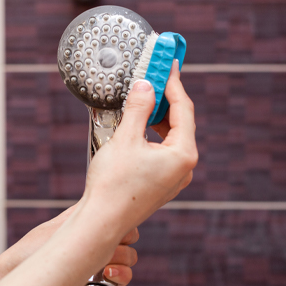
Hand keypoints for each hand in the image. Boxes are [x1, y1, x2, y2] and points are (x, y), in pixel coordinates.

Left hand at [0, 204, 138, 285]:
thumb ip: (80, 213)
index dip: (122, 220)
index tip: (115, 227)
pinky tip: (107, 276)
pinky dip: (121, 276)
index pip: (119, 215)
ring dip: (123, 260)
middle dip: (124, 242)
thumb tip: (102, 192)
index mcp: (87, 222)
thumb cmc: (29, 252)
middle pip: (129, 236)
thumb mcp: (58, 226)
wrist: (15, 279)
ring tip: (104, 266)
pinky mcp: (98, 282)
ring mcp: (98, 260)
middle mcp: (96, 240)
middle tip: (108, 248)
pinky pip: (122, 278)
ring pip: (129, 257)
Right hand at [84, 60, 197, 236]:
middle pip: (181, 123)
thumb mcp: (126, 139)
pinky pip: (163, 151)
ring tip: (145, 98)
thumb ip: (138, 108)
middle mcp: (184, 168)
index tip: (168, 64)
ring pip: (171, 137)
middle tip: (155, 76)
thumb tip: (145, 86)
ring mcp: (173, 178)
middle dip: (167, 99)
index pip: (184, 109)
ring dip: (159, 116)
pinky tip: (140, 126)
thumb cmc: (113, 185)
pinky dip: (154, 134)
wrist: (101, 222)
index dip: (174, 83)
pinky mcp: (161, 183)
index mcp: (183, 155)